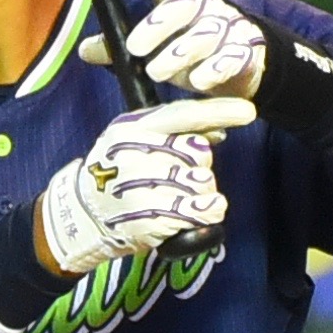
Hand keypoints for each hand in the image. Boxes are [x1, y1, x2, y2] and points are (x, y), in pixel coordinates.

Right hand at [34, 98, 253, 276]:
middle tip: (184, 178)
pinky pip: (194, 214)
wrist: (83, 214)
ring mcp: (138, 189)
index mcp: (131, 128)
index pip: (182, 115)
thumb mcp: (135, 140)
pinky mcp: (145, 221)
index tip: (249, 111)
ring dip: (202, 193)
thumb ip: (174, 132)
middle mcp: (133, 155)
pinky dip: (204, 214)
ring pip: (200, 184)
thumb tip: (219, 131)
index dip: (218, 111)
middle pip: (198, 152)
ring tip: (181, 199)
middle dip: (201, 166)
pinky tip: (198, 213)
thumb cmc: (117, 172)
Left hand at [80, 0, 267, 99]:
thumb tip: (85, 50)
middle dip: (158, 24)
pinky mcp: (244, 56)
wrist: (243, 68)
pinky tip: (200, 81)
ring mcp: (228, 30)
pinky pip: (231, 58)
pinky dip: (215, 69)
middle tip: (135, 47)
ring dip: (179, 53)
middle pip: (185, 5)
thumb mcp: (155, 48)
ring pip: (205, 34)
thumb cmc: (189, 52)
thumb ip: (120, 48)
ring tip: (156, 72)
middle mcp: (206, 9)